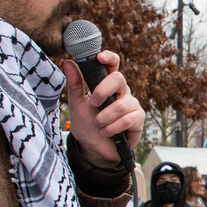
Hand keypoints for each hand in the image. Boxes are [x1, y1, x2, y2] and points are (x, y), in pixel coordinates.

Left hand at [62, 51, 143, 166]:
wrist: (93, 149)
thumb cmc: (86, 125)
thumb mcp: (76, 104)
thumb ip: (74, 84)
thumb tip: (69, 63)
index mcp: (106, 85)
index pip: (112, 65)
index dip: (109, 58)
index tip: (100, 57)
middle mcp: (121, 92)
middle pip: (119, 79)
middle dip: (102, 91)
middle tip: (93, 103)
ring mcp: (131, 105)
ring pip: (122, 104)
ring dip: (105, 117)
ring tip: (99, 125)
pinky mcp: (138, 119)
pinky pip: (128, 119)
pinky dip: (113, 127)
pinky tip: (108, 132)